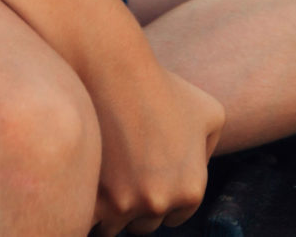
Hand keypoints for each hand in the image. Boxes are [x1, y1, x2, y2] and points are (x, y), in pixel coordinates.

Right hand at [86, 62, 222, 233]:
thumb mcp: (210, 114)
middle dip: (136, 205)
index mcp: (191, 189)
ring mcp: (125, 206)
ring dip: (108, 212)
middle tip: (124, 174)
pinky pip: (87, 224)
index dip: (163, 196)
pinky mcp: (93, 202)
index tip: (149, 176)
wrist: (114, 73)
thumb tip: (196, 172)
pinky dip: (85, 213)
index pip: (176, 216)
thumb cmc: (163, 88)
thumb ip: (208, 151)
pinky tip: (84, 188)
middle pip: (144, 224)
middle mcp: (161, 203)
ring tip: (103, 181)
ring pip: (113, 228)